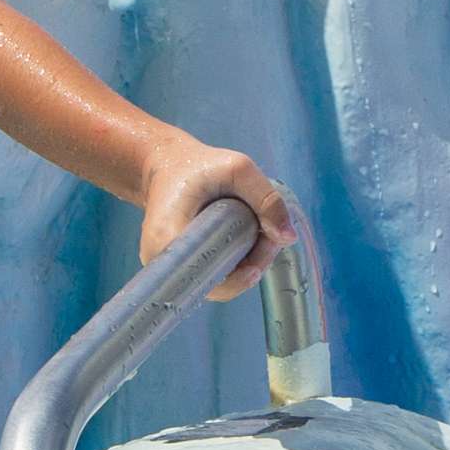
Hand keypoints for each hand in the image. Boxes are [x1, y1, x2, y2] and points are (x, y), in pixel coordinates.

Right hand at [139, 137, 293, 296]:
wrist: (169, 166)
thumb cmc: (199, 166)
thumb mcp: (239, 169)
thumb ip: (266, 199)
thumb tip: (287, 238)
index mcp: (168, 235)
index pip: (202, 277)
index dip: (235, 279)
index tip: (257, 264)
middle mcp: (162, 258)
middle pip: (215, 283)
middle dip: (251, 264)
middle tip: (267, 236)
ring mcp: (171, 266)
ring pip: (219, 282)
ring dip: (248, 263)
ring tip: (259, 231)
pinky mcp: (183, 266)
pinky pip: (216, 274)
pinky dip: (238, 261)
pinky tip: (248, 238)